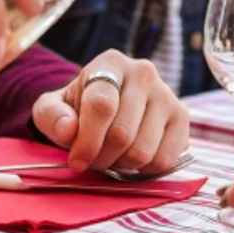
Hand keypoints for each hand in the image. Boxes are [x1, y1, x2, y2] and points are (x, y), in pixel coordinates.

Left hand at [30, 50, 190, 172]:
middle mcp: (144, 72)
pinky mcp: (182, 118)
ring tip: (111, 156)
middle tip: (92, 159)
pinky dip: (144, 170)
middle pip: (122, 133)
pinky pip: (164, 160)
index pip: (101, 105)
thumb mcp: (52, 108)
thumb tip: (68, 130)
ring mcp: (167, 94)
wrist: (108, 108)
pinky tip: (132, 157)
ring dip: (121, 165)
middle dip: (101, 157)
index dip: (86, 140)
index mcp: (111, 62)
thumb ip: (52, 116)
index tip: (76, 161)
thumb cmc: (78, 109)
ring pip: (143, 151)